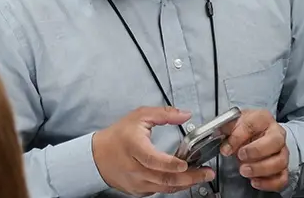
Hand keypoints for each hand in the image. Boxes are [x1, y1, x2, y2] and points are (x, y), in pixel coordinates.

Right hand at [94, 107, 214, 195]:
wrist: (97, 156)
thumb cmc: (118, 136)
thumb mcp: (139, 117)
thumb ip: (164, 114)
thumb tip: (185, 114)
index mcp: (135, 148)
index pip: (155, 160)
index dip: (172, 164)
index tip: (186, 163)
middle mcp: (135, 169)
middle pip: (164, 178)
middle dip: (189, 177)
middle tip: (206, 173)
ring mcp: (136, 182)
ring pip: (164, 188)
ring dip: (185, 184)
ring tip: (200, 177)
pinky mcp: (138, 191)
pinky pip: (159, 191)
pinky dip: (173, 186)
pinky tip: (184, 180)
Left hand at [220, 109, 288, 192]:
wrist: (254, 135)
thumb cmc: (245, 129)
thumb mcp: (233, 124)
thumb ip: (226, 129)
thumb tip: (221, 139)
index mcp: (263, 119)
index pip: (253, 125)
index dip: (238, 137)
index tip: (227, 147)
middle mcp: (277, 134)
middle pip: (275, 142)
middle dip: (256, 151)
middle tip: (240, 157)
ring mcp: (282, 151)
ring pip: (280, 161)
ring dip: (261, 169)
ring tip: (244, 171)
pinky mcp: (283, 167)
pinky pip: (282, 178)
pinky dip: (269, 183)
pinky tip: (255, 181)